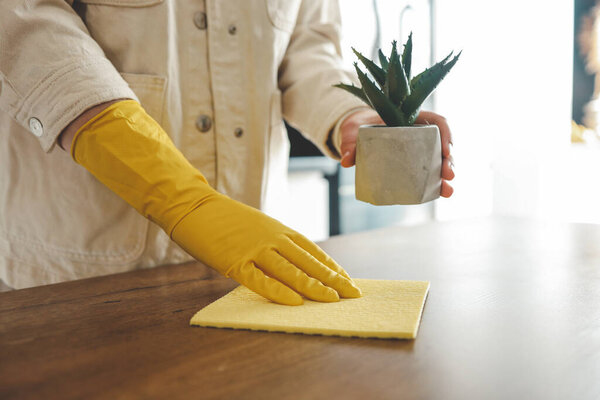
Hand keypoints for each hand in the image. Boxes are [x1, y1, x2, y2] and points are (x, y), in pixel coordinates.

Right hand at [71, 100, 360, 305]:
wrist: (192, 205)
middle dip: (332, 279)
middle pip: (308, 262)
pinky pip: (260, 279)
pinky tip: (294, 302)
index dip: (331, 267)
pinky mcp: (234, 261)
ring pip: (290, 271)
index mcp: (278, 230)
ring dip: (314, 286)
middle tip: (353, 294)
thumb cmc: (224, 219)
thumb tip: (293, 262)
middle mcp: (272, 239)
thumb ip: (275, 242)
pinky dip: (278, 291)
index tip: (347, 280)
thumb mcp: (257, 226)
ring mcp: (254, 249)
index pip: (312, 251)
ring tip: (333, 300)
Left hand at [339, 109, 454, 197]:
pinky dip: (436, 183)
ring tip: (447, 191)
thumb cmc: (358, 128)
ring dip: (445, 176)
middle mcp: (419, 133)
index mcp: (410, 118)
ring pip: (439, 160)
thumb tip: (346, 161)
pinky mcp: (414, 164)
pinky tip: (440, 194)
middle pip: (442, 144)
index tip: (446, 150)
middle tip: (448, 175)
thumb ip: (350, 144)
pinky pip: (429, 172)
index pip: (436, 122)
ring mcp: (418, 149)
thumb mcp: (353, 134)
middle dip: (448, 161)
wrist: (356, 134)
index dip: (445, 134)